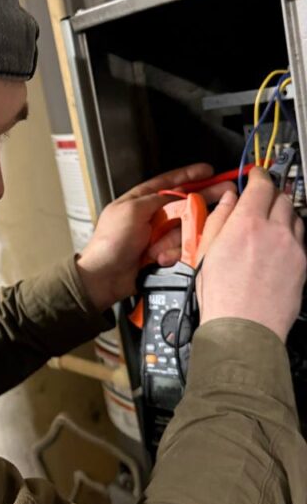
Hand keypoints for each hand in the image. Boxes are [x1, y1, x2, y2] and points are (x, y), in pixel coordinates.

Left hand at [76, 164, 232, 311]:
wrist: (105, 277)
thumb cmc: (110, 242)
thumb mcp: (132, 211)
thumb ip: (157, 198)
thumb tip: (177, 192)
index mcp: (140, 200)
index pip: (169, 182)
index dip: (189, 175)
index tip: (208, 170)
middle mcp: (152, 215)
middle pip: (184, 203)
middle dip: (203, 198)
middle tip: (224, 192)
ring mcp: (158, 234)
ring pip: (184, 228)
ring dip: (174, 238)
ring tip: (158, 248)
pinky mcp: (163, 253)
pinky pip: (180, 248)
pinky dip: (173, 252)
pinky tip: (160, 258)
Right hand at [197, 167, 305, 340]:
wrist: (244, 328)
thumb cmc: (222, 297)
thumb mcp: (205, 252)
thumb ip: (219, 218)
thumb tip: (230, 200)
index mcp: (247, 224)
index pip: (260, 185)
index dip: (257, 175)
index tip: (255, 175)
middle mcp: (274, 231)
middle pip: (281, 197)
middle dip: (270, 194)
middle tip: (259, 200)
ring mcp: (292, 247)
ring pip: (294, 215)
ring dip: (282, 212)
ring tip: (268, 223)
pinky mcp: (302, 263)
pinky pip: (300, 237)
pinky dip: (290, 233)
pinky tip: (277, 243)